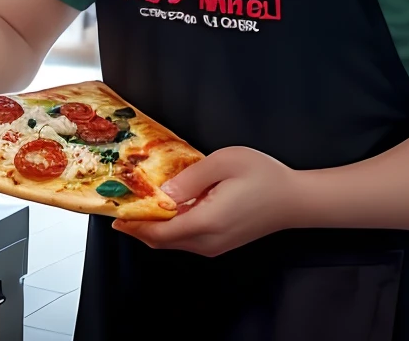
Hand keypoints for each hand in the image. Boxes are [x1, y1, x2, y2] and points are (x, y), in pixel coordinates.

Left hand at [113, 147, 307, 256]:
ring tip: (136, 204)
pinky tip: (163, 208)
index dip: (133, 223)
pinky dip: (168, 227)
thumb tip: (162, 192)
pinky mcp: (220, 243)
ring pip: (172, 242)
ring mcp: (215, 246)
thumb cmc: (264, 177)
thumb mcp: (224, 163)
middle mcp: (208, 241)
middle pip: (161, 240)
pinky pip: (185, 239)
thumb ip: (190, 177)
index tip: (112, 211)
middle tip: (118, 205)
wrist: (296, 200)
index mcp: (207, 222)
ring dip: (151, 227)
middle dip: (136, 225)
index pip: (159, 231)